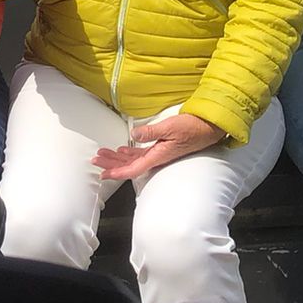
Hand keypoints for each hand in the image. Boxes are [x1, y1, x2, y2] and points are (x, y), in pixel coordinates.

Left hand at [92, 112, 223, 181]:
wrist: (208, 127)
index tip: (103, 175)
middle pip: (129, 165)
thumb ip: (151, 132)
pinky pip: (142, 154)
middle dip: (111, 164)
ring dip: (118, 158)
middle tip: (95, 160)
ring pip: (134, 159)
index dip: (117, 172)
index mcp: (158, 156)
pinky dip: (130, 153)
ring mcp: (159, 154)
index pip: (133, 169)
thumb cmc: (192, 127)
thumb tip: (133, 136)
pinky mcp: (162, 148)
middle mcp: (157, 158)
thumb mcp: (170, 127)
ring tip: (103, 154)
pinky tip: (122, 149)